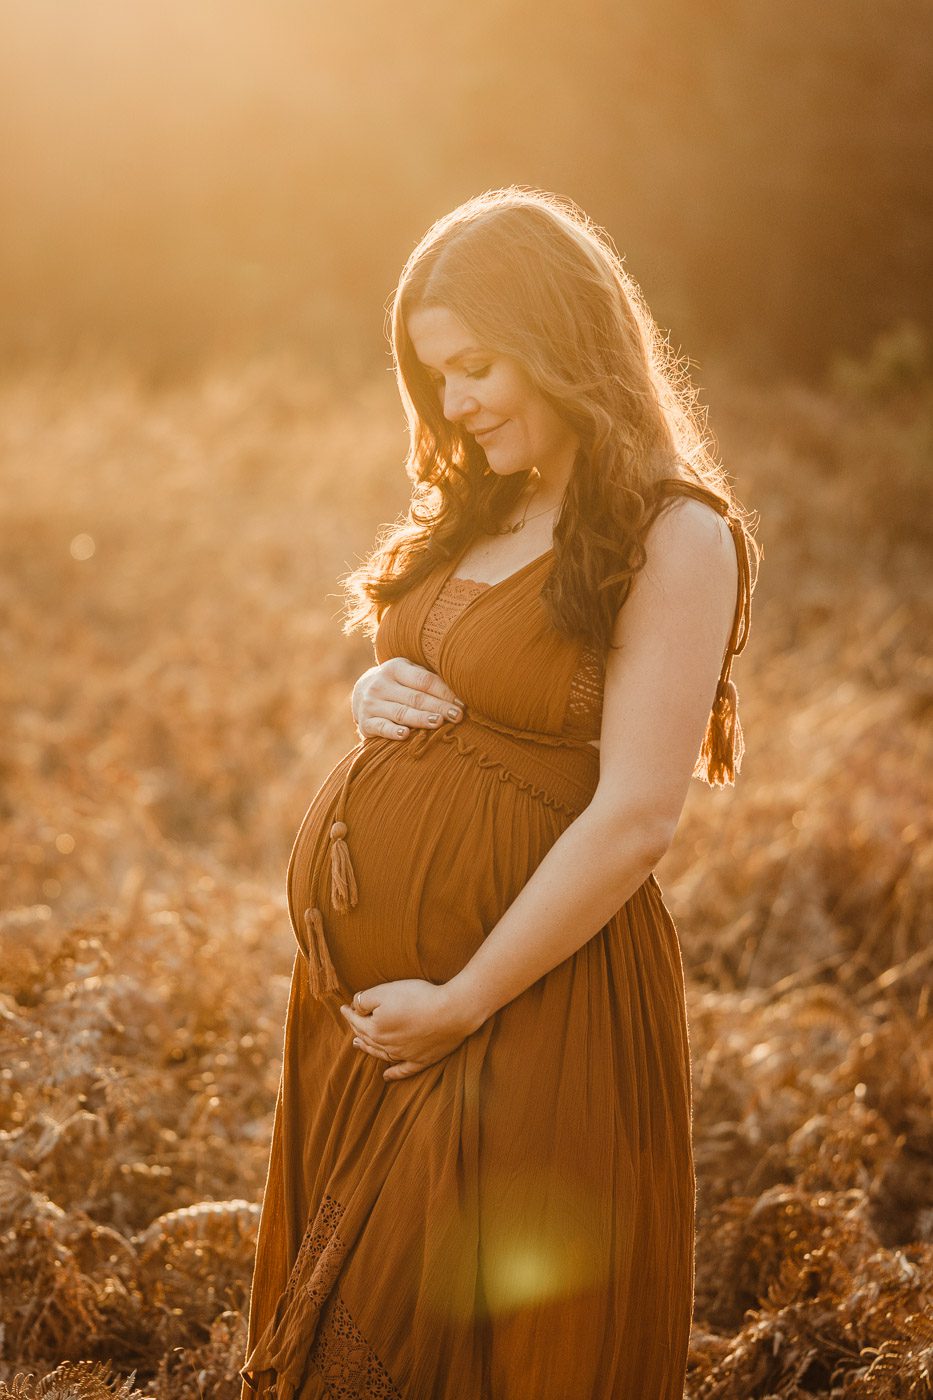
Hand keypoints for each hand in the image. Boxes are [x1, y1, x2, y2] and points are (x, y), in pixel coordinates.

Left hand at [339, 978, 480, 1080]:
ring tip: (358, 1044)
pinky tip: (386, 1076)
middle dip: (356, 1028)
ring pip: (380, 1054)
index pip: (357, 1020)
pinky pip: (403, 1070)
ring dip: (368, 1049)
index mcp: (375, 1029)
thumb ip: (366, 999)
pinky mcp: (422, 1060)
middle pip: (367, 1037)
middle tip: (351, 1022)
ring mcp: (404, 1055)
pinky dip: (393, 1074)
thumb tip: (355, 1005)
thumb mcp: (386, 991)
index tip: (344, 1007)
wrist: (452, 1012)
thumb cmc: (418, 997)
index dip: (350, 1012)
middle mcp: (387, 1045)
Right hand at [351, 658, 463, 740]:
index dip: (444, 692)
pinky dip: (393, 732)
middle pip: (415, 697)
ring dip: (421, 719)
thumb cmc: (397, 684)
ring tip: (439, 723)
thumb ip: (428, 679)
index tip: (462, 704)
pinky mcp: (365, 722)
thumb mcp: (408, 673)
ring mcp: (371, 703)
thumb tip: (462, 690)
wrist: (360, 693)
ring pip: (401, 712)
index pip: (424, 680)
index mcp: (395, 668)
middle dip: (439, 707)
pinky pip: (381, 728)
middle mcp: (381, 684)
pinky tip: (405, 735)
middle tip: (457, 716)